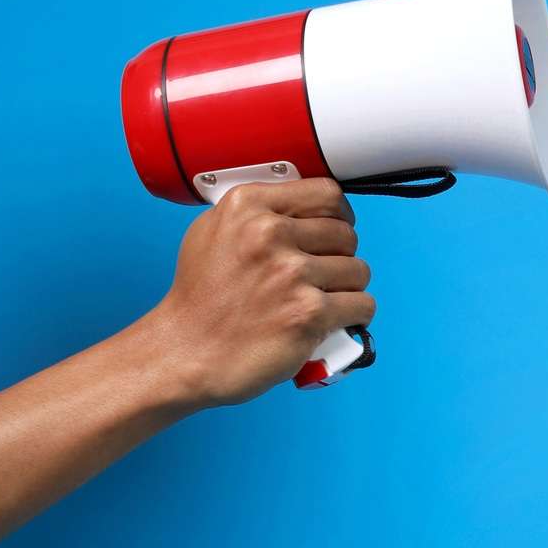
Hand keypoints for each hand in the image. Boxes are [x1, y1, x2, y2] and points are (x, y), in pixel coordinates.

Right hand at [150, 178, 375, 405]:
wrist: (185, 354)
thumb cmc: (199, 302)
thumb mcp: (211, 233)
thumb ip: (255, 215)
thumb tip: (300, 209)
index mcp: (247, 206)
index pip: (326, 193)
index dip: (339, 215)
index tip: (335, 230)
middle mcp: (269, 234)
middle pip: (346, 234)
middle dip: (342, 257)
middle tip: (325, 277)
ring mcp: (291, 273)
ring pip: (358, 270)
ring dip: (349, 289)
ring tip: (326, 301)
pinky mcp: (308, 313)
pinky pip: (362, 305)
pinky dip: (355, 316)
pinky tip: (335, 321)